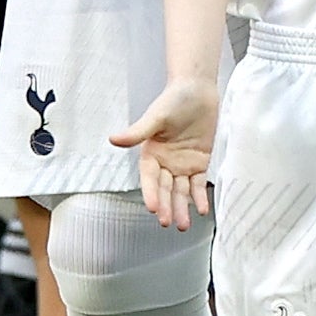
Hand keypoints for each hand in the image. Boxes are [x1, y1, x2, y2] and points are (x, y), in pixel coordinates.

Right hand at [112, 77, 217, 229]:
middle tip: (166, 222)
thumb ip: (138, 132)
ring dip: (181, 208)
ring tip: (183, 224)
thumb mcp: (155, 117)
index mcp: (151, 154)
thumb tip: (113, 139)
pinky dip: (200, 197)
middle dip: (166, 206)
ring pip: (181, 191)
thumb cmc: (174, 100)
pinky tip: (201, 209)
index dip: (151, 193)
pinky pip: (198, 184)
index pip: (149, 178)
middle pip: (165, 189)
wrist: (198, 90)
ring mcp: (182, 165)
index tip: (152, 208)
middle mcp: (165, 163)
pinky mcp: (199, 163)